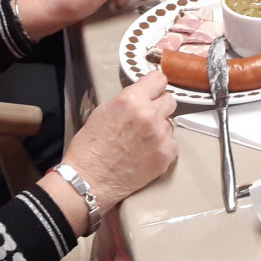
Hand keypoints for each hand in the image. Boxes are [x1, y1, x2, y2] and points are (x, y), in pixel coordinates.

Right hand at [48, 69, 177, 224]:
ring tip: (141, 142)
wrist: (88, 180)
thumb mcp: (103, 112)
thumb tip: (142, 96)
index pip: (159, 79)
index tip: (153, 92)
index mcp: (131, 100)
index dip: (155, 86)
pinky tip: (146, 155)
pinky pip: (172, 143)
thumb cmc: (89, 148)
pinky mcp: (166, 154)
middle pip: (169, 100)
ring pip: (169, 124)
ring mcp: (160, 135)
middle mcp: (149, 115)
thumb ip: (127, 100)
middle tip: (146, 119)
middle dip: (159, 107)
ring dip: (159, 129)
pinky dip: (162, 148)